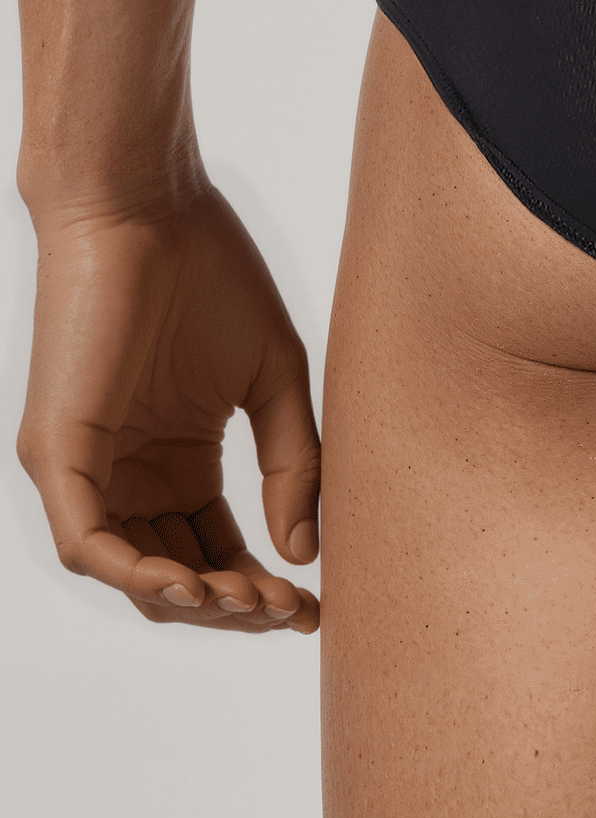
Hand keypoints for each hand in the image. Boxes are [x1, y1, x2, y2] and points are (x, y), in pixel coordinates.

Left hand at [16, 185, 321, 632]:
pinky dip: (140, 577)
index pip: (216, 554)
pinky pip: (90, 545)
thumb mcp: (275, 383)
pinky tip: (196, 586)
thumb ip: (292, 466)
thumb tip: (303, 555)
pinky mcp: (57, 455)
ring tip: (254, 603)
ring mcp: (86, 469)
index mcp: (175, 461)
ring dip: (196, 604)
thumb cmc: (210, 273)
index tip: (316, 608)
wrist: (146, 206)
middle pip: (178, 580)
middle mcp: (127, 475)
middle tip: (291, 612)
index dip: (263, 590)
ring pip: (134, 575)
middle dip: (237, 608)